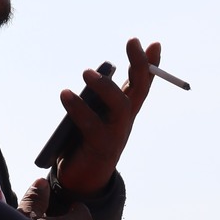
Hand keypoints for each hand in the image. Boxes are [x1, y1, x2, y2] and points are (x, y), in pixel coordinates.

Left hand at [54, 37, 158, 195]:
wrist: (83, 178)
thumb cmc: (86, 140)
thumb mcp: (96, 114)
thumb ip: (98, 96)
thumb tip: (95, 75)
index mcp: (125, 110)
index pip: (142, 83)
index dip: (151, 64)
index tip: (154, 43)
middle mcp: (125, 120)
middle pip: (139, 90)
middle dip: (140, 64)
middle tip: (132, 41)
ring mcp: (115, 134)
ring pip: (120, 107)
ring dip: (106, 87)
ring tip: (86, 72)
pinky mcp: (99, 147)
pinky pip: (90, 125)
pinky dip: (77, 108)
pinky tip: (65, 94)